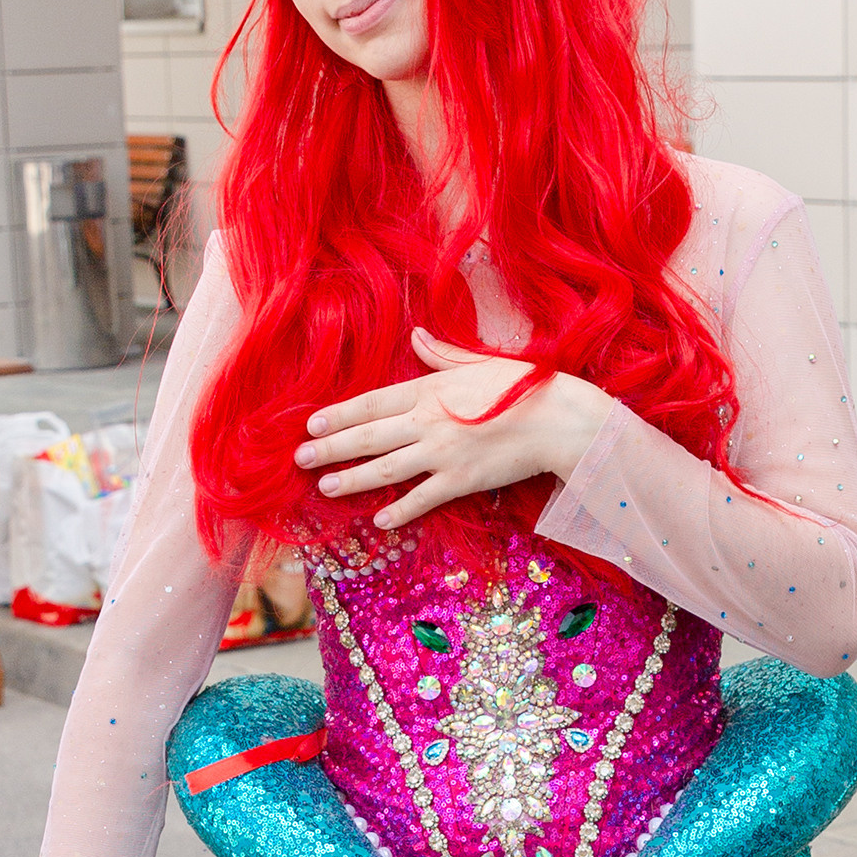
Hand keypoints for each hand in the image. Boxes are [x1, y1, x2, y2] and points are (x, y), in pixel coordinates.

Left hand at [292, 337, 611, 527]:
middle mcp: (428, 421)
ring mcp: (442, 452)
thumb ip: (440, 354)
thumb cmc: (521, 385)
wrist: (557, 418)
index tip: (311, 424)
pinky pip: (422, 498)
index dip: (338, 415)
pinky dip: (400, 510)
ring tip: (325, 487)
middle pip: (368, 436)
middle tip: (299, 459)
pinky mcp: (461, 480)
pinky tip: (379, 520)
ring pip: (386, 468)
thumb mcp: (478, 361)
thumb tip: (416, 336)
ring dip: (352, 479)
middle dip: (330, 448)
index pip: (371, 403)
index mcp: (429, 388)